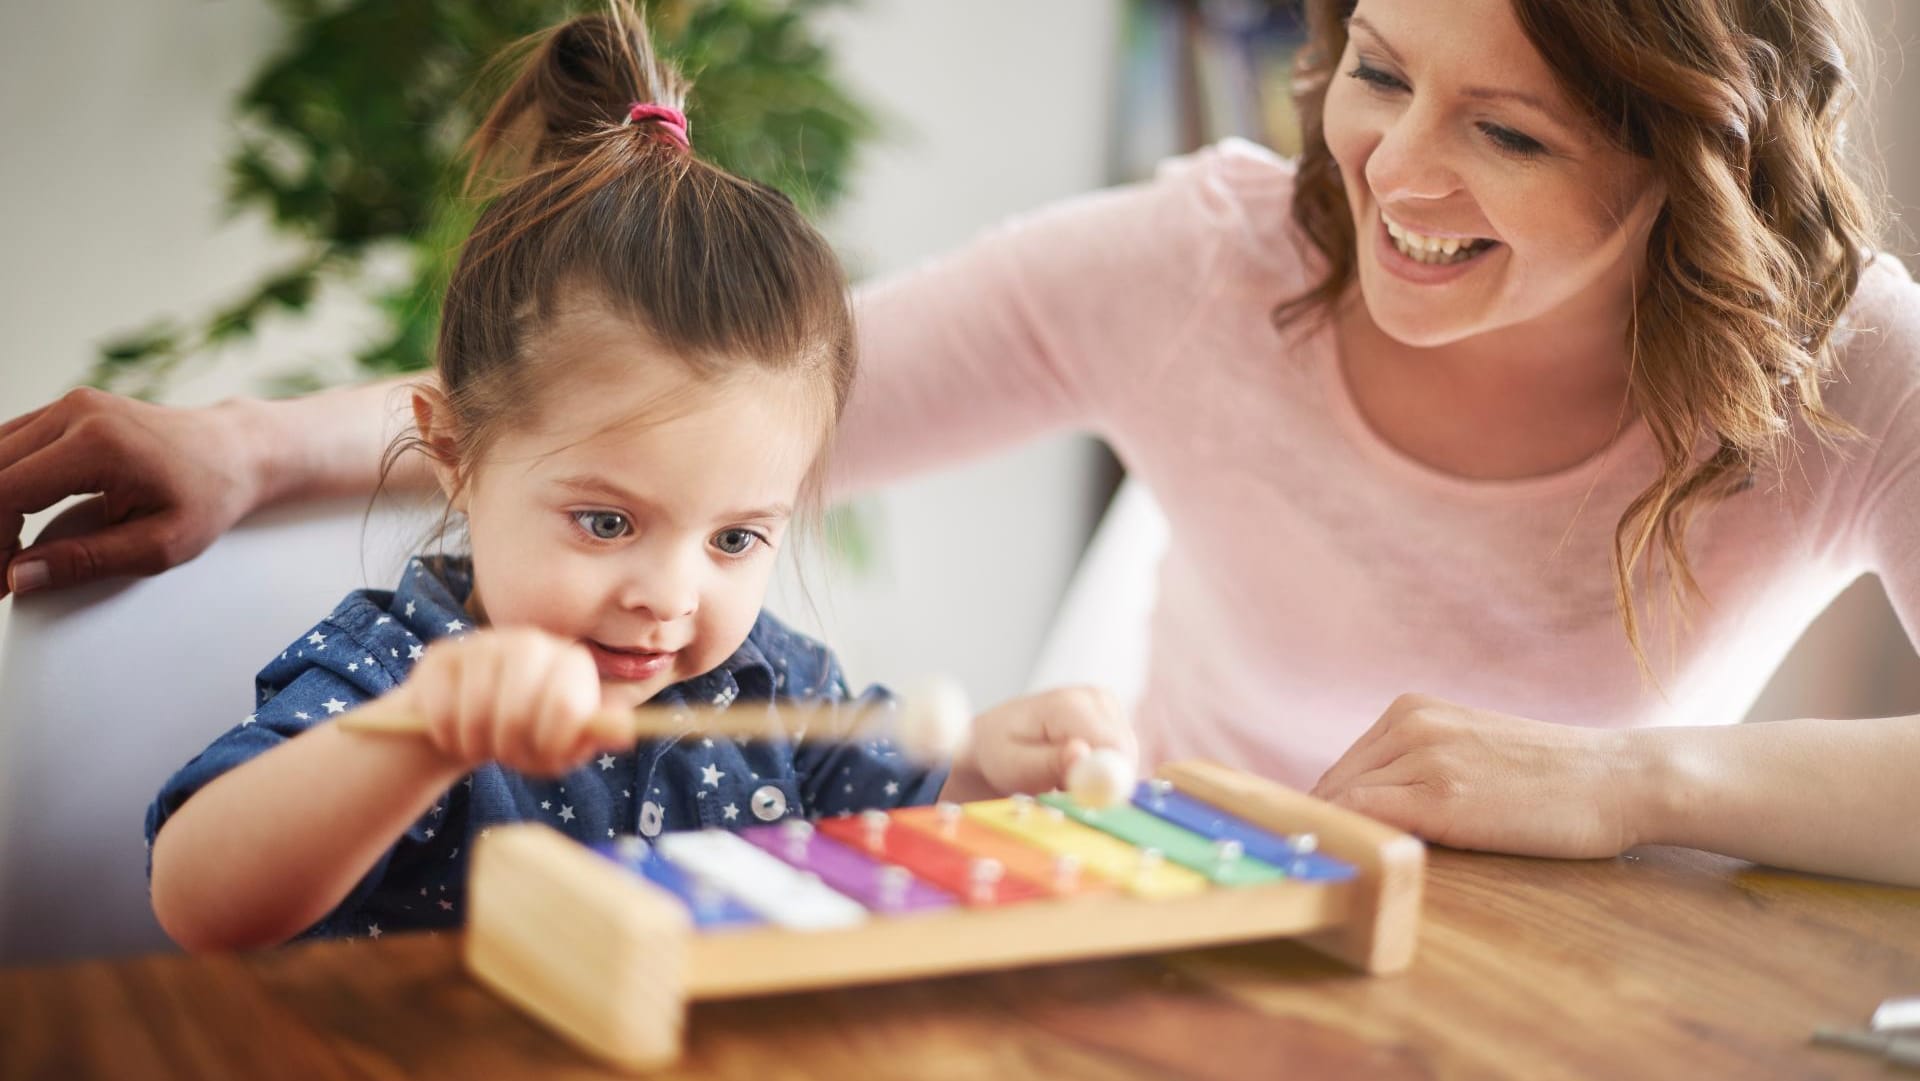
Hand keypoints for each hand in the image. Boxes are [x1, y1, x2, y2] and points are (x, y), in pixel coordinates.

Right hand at [0, 388, 263, 597]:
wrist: (237, 451)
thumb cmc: (209, 497)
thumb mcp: (159, 544)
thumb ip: (86, 561)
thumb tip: (18, 577)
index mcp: (96, 444)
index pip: (5, 493)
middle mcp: (75, 413)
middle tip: (1, 573)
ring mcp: (69, 405)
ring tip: (8, 552)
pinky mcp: (68, 409)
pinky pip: (10, 445)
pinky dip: (2, 483)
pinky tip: (13, 522)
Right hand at [382, 628, 632, 776]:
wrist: (472, 725)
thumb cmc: (528, 737)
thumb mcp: (564, 746)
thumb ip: (594, 736)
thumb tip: (624, 732)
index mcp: (571, 662)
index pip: (564, 706)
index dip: (550, 743)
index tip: (543, 757)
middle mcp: (531, 642)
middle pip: (517, 708)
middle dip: (509, 746)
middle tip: (506, 757)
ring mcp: (484, 643)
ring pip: (475, 708)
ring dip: (475, 743)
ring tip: (481, 745)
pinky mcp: (442, 655)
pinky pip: (440, 706)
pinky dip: (446, 733)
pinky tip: (454, 733)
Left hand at [941, 686, 1138, 801]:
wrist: (995, 740)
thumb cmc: (1000, 754)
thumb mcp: (1015, 765)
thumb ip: (1050, 762)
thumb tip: (1082, 753)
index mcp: (1068, 703)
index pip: (1112, 745)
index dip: (1107, 780)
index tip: (1083, 799)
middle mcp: (1095, 697)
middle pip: (1125, 751)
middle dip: (1103, 781)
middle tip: (1064, 791)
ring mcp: (1107, 705)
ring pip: (1126, 756)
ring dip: (1100, 777)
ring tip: (1063, 778)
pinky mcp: (1113, 718)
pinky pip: (1123, 755)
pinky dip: (1102, 771)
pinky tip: (1075, 770)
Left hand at [1310, 693, 1640, 858]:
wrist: (1620, 778)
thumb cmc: (1553, 778)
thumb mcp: (1470, 751)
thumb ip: (1417, 766)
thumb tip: (1362, 809)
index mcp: (1413, 709)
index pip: (1342, 769)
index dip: (1330, 812)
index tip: (1330, 847)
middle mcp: (1410, 724)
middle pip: (1332, 784)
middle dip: (1328, 826)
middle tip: (1333, 869)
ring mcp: (1424, 757)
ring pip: (1342, 800)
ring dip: (1339, 837)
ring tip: (1349, 874)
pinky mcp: (1441, 797)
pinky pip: (1363, 816)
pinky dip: (1352, 840)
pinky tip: (1362, 866)